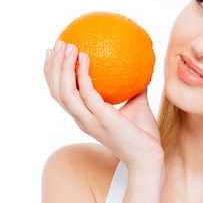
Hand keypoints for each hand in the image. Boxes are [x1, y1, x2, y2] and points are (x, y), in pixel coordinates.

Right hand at [44, 41, 162, 169]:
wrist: (149, 157)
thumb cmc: (143, 134)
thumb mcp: (137, 104)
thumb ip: (133, 86)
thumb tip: (138, 64)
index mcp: (84, 118)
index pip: (60, 95)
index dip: (52, 75)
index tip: (53, 54)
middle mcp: (82, 120)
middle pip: (57, 92)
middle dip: (53, 67)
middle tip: (57, 45)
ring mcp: (90, 121)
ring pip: (65, 93)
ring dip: (63, 68)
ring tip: (69, 47)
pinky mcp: (103, 119)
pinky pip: (87, 93)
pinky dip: (82, 74)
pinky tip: (85, 58)